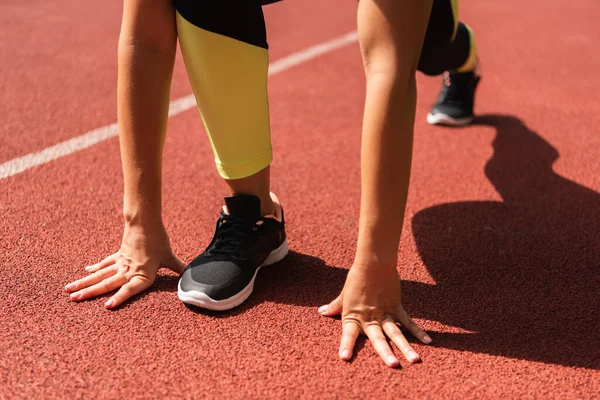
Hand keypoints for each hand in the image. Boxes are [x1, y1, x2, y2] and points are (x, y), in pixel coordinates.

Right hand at [65, 223, 184, 308]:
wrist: (145, 222)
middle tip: (74, 300)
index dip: (120, 298)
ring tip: (69, 291)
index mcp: (142, 274)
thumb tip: (192, 276)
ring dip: (84, 283)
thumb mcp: (169, 257)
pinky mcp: (118, 256)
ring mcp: (120, 263)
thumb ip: (179, 268)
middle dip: (90, 293)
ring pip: (100, 275)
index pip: (130, 289)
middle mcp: (128, 271)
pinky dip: (94, 269)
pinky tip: (85, 273)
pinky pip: (104, 264)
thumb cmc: (159, 240)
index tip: (107, 306)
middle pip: (107, 283)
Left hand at [318, 263, 431, 366]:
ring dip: (405, 346)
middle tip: (393, 365)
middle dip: (385, 352)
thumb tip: (321, 312)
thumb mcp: (343, 295)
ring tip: (414, 360)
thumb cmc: (356, 279)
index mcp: (354, 316)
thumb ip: (334, 306)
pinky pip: (408, 321)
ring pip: (396, 333)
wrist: (373, 263)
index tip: (344, 358)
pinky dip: (418, 331)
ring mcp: (385, 313)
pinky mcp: (396, 307)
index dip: (346, 346)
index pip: (348, 334)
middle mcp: (370, 318)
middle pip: (378, 338)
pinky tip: (428, 341)